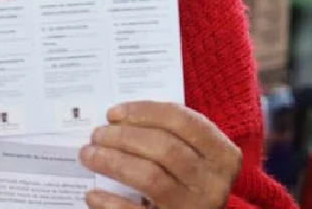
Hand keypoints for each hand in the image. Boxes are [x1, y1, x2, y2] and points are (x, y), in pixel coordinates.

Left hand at [80, 102, 240, 208]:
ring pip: (150, 177)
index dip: (144, 112)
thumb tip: (118, 120)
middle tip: (97, 134)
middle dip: (124, 137)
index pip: (182, 120)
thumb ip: (168, 134)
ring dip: (113, 162)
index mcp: (222, 154)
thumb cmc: (189, 179)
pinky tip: (93, 194)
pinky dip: (111, 203)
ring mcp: (195, 207)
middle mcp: (213, 181)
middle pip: (164, 148)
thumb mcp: (193, 155)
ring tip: (89, 155)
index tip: (113, 113)